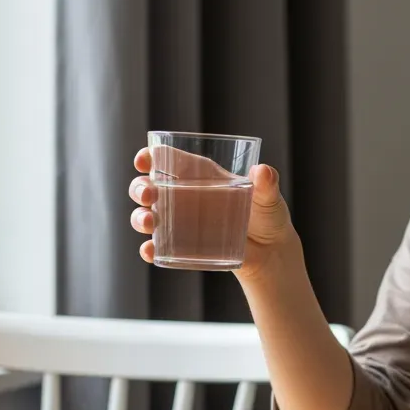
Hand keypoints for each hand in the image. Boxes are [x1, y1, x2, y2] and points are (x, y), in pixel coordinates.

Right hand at [129, 147, 296, 278]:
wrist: (270, 252)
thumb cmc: (268, 215)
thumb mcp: (268, 197)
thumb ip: (267, 185)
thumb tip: (263, 171)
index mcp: (199, 175)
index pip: (166, 160)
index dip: (149, 157)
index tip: (143, 161)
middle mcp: (183, 196)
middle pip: (148, 187)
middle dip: (140, 188)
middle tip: (149, 195)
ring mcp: (180, 222)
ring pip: (146, 215)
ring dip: (139, 217)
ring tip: (149, 222)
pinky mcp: (182, 247)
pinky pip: (157, 247)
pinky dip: (149, 249)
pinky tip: (151, 250)